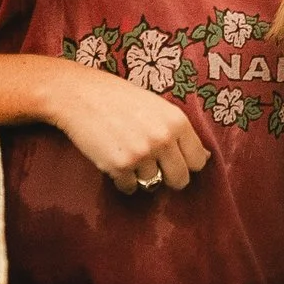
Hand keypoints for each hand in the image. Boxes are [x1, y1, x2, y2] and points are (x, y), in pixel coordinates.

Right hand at [52, 67, 209, 194]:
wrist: (79, 95)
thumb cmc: (119, 98)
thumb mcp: (157, 106)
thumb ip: (179, 131)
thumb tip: (204, 157)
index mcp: (177, 122)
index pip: (198, 161)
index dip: (187, 164)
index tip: (176, 161)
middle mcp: (164, 139)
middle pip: (180, 180)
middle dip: (169, 178)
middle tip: (155, 167)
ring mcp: (142, 154)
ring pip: (152, 184)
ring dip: (141, 175)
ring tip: (127, 153)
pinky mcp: (119, 167)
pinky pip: (130, 188)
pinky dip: (123, 181)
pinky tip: (114, 161)